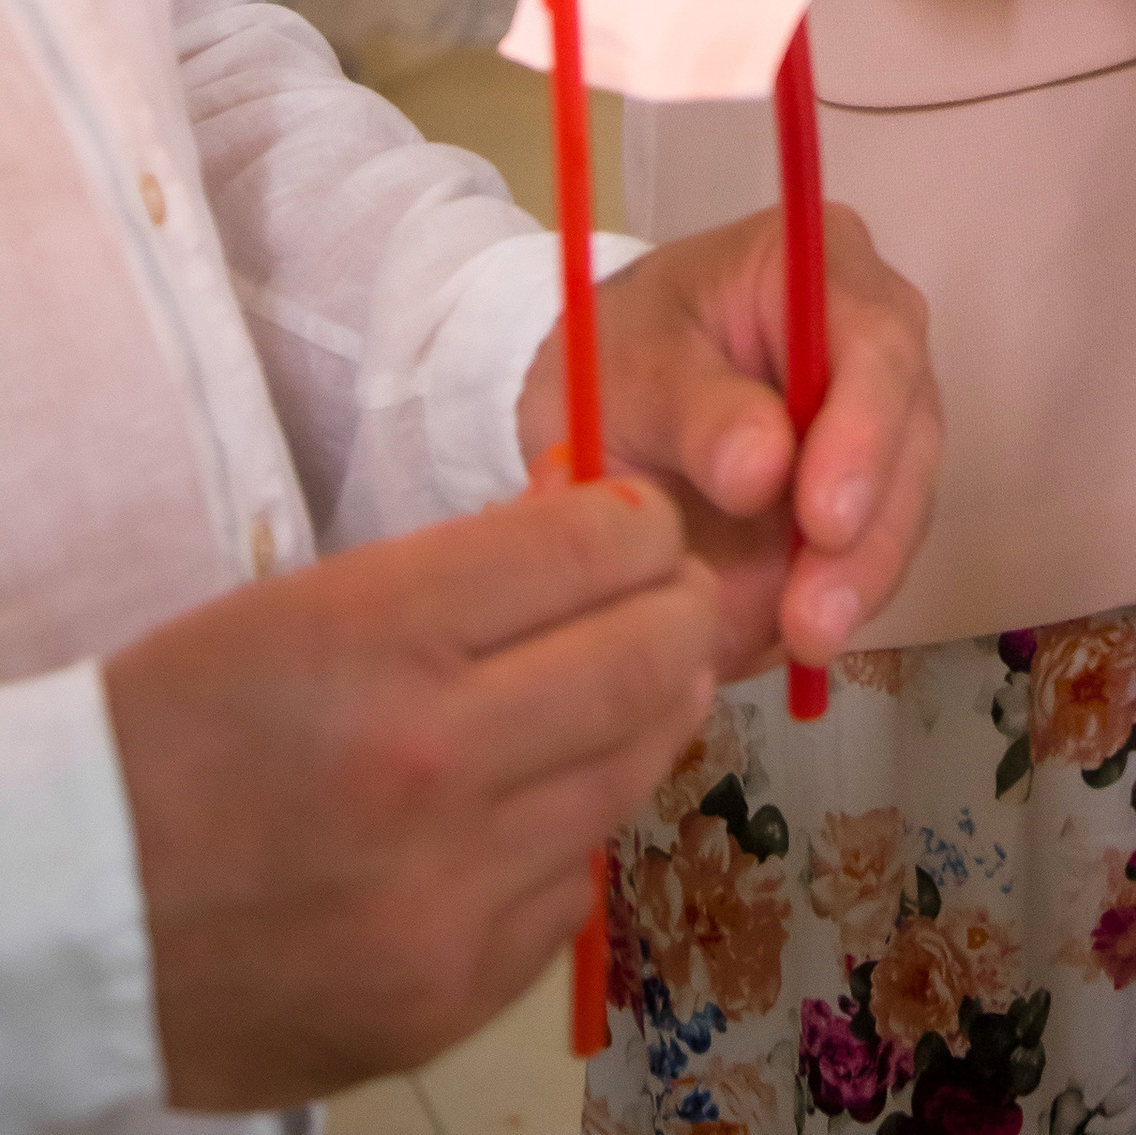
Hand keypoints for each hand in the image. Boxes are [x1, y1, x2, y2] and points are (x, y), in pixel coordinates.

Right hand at [106, 478, 715, 1108]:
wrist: (74, 913)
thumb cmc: (182, 732)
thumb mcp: (310, 606)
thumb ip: (467, 579)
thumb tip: (611, 534)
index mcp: (384, 638)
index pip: (596, 545)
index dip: (642, 524)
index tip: (643, 527)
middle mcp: (435, 764)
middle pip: (649, 657)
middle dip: (679, 612)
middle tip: (673, 602)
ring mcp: (451, 895)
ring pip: (629, 776)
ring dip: (640, 722)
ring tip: (622, 695)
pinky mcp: (453, 995)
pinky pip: (568, 889)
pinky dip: (561, 842)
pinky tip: (522, 818)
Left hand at [520, 211, 939, 679]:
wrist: (600, 404)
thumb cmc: (617, 354)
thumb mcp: (629, 365)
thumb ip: (694, 409)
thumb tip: (764, 472)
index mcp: (820, 267)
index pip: (876, 338)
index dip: (865, 431)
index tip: (821, 518)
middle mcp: (875, 337)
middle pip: (909, 429)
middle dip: (870, 531)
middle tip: (813, 617)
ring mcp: (880, 419)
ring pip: (906, 500)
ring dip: (863, 578)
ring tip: (803, 640)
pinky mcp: (867, 496)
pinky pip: (875, 550)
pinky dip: (843, 597)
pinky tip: (794, 637)